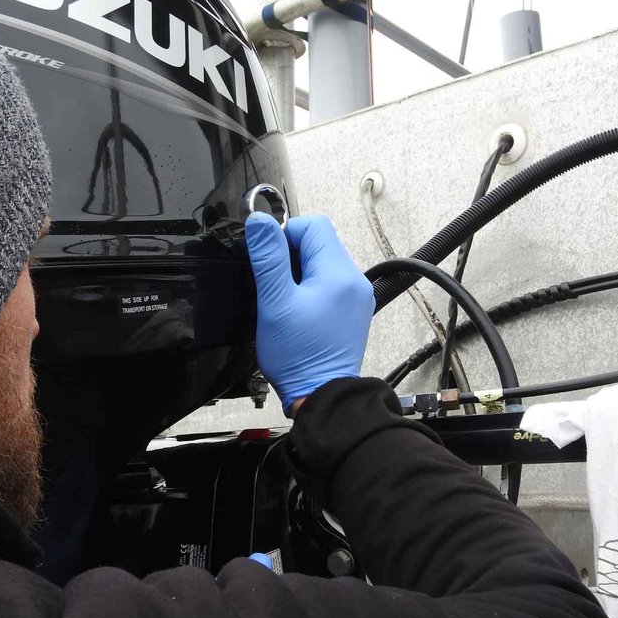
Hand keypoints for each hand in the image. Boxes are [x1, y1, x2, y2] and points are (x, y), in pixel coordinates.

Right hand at [245, 213, 373, 414]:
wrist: (322, 396)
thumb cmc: (298, 355)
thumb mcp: (274, 302)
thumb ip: (268, 257)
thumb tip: (260, 221)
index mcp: (338, 273)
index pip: (313, 225)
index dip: (285, 234)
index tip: (269, 260)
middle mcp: (354, 281)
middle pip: (320, 242)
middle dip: (292, 256)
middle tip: (276, 286)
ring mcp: (356, 297)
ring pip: (324, 263)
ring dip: (300, 273)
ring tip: (287, 302)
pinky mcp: (353, 311)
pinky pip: (331, 284)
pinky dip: (312, 288)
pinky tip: (299, 311)